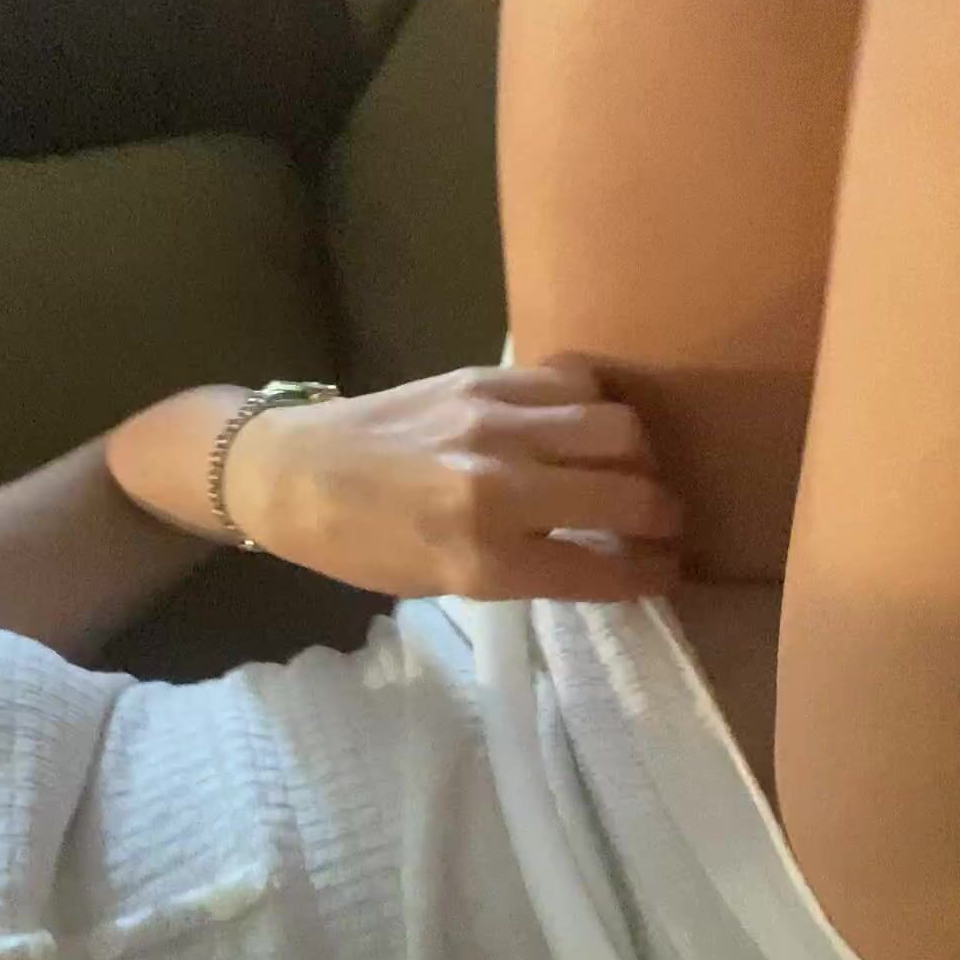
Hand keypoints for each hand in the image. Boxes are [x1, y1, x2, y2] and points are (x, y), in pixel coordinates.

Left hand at [237, 356, 682, 599]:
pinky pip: (574, 380)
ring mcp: (493, 423)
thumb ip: (524, 567)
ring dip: (638, 455)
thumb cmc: (361, 544)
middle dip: (663, 514)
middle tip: (665, 520)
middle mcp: (496, 488)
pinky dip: (595, 404)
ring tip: (631, 468)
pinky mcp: (484, 378)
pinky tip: (586, 421)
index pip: (599, 568)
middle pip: (626, 493)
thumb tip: (599, 552)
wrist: (290, 471)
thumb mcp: (441, 582)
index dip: (649, 573)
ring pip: (616, 427)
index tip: (669, 569)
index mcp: (481, 559)